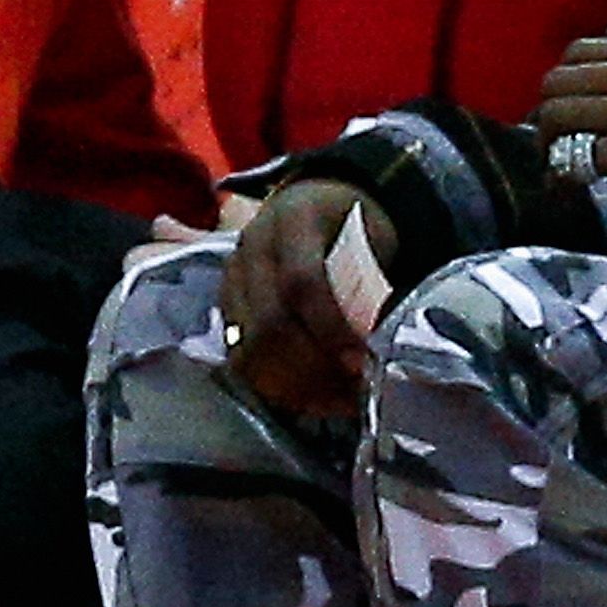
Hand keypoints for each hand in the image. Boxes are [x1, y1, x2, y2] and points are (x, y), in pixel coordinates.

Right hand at [220, 182, 392, 420]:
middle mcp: (252, 249)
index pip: (301, 282)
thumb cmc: (353, 223)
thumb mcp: (374, 235)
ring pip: (249, 348)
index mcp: (293, 219)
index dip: (331, 328)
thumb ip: (372, 279)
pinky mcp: (225, 310)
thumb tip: (381, 339)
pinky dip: (277, 387)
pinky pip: (241, 359)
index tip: (362, 360)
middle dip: (314, 368)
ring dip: (296, 386)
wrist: (312, 204)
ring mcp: (232, 281)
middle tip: (355, 394)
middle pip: (269, 324)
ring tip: (339, 402)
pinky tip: (313, 398)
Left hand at [535, 36, 606, 229]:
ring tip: (562, 169)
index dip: (569, 84)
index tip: (574, 113)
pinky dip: (566, 177)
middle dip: (550, 114)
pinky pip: (574, 158)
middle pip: (559, 79)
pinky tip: (574, 191)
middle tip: (558, 145)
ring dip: (551, 145)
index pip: (583, 51)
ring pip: (556, 114)